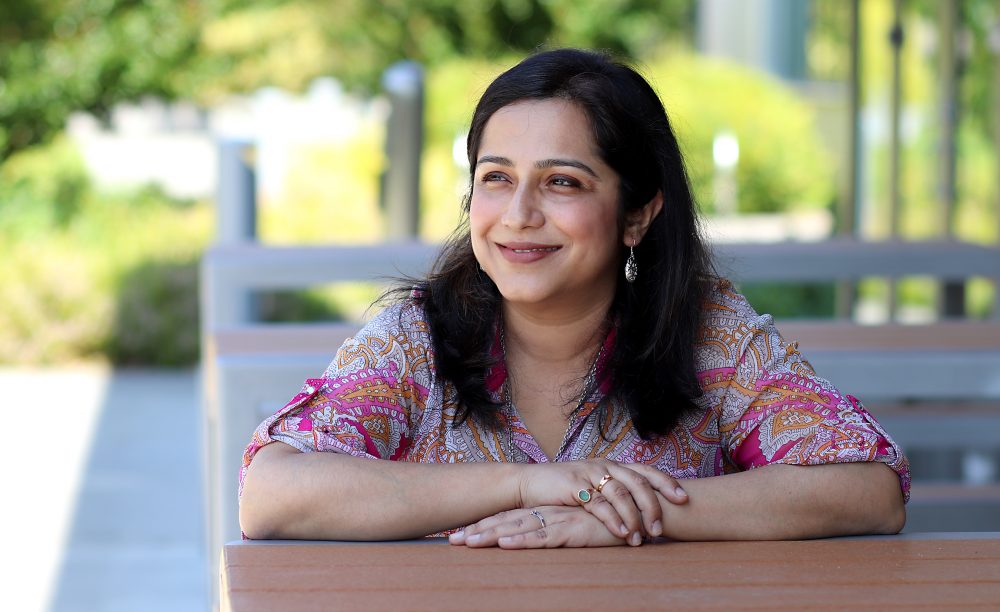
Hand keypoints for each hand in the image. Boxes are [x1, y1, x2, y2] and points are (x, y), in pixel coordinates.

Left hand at [449, 506, 631, 547]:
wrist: (640, 512)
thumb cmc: (610, 522)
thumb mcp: (579, 527)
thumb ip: (559, 531)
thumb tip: (540, 539)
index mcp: (548, 512)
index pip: (509, 518)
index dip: (484, 526)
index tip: (460, 536)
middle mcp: (549, 513)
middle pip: (506, 522)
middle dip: (478, 531)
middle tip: (452, 540)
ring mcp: (560, 520)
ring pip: (518, 528)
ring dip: (491, 535)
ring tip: (468, 542)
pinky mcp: (573, 529)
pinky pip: (543, 536)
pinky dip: (522, 539)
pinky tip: (505, 543)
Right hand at [516, 460, 687, 544]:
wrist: (529, 483)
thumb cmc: (563, 489)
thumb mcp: (592, 486)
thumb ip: (614, 493)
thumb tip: (641, 511)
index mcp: (611, 465)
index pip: (646, 470)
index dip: (666, 482)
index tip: (684, 497)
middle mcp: (603, 466)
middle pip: (638, 482)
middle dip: (654, 505)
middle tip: (661, 528)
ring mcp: (589, 475)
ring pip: (621, 493)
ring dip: (635, 517)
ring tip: (642, 537)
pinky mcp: (574, 487)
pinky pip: (599, 504)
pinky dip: (613, 520)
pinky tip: (622, 533)